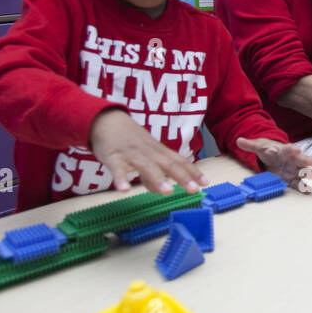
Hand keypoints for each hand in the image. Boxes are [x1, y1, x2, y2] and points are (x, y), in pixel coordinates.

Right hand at [89, 108, 205, 194]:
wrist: (105, 120)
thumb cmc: (128, 141)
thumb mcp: (144, 156)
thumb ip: (152, 174)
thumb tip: (160, 190)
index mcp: (158, 151)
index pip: (179, 161)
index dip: (192, 172)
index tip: (205, 183)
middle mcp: (148, 151)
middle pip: (167, 163)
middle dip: (182, 176)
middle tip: (194, 190)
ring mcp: (131, 153)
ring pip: (146, 165)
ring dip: (157, 178)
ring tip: (167, 192)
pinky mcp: (113, 156)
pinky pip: (117, 168)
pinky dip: (120, 178)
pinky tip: (123, 190)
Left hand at [234, 137, 311, 192]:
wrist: (273, 155)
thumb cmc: (267, 150)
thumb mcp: (258, 146)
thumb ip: (250, 145)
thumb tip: (238, 140)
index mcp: (284, 150)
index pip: (288, 149)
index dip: (292, 149)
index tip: (296, 149)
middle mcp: (292, 159)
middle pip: (301, 159)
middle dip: (307, 160)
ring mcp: (294, 169)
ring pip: (304, 171)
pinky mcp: (292, 178)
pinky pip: (299, 183)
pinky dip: (303, 187)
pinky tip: (309, 190)